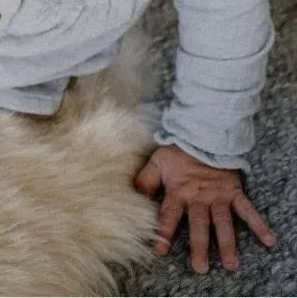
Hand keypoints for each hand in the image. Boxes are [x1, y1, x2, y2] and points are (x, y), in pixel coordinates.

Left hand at [134, 145, 276, 272]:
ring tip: (230, 265)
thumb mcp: (156, 162)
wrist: (202, 136)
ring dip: (227, 244)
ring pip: (223, 223)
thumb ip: (146, 180)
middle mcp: (199, 198)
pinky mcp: (234, 193)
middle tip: (200, 268)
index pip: (169, 215)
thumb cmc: (177, 152)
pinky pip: (248, 210)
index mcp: (178, 191)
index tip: (160, 251)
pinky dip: (259, 225)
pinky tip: (269, 241)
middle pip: (199, 225)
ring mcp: (218, 196)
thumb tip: (134, 196)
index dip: (164, 233)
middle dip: (199, 247)